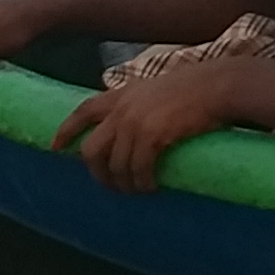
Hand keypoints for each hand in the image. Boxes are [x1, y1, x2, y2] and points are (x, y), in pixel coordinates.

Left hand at [53, 58, 246, 191]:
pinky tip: (152, 187)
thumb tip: (132, 129)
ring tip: (138, 190)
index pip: (83, 111)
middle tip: (112, 185)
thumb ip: (138, 104)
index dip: (66, 130)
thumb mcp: (156, 88)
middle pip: (91, 149)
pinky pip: (137, 169)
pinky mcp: (151, 136)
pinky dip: (143, 183)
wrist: (218, 85)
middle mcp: (122, 109)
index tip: (55, 147)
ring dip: (124, 183)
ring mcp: (134, 122)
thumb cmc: (196, 87)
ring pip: (114, 165)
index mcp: (122, 94)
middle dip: (98, 172)